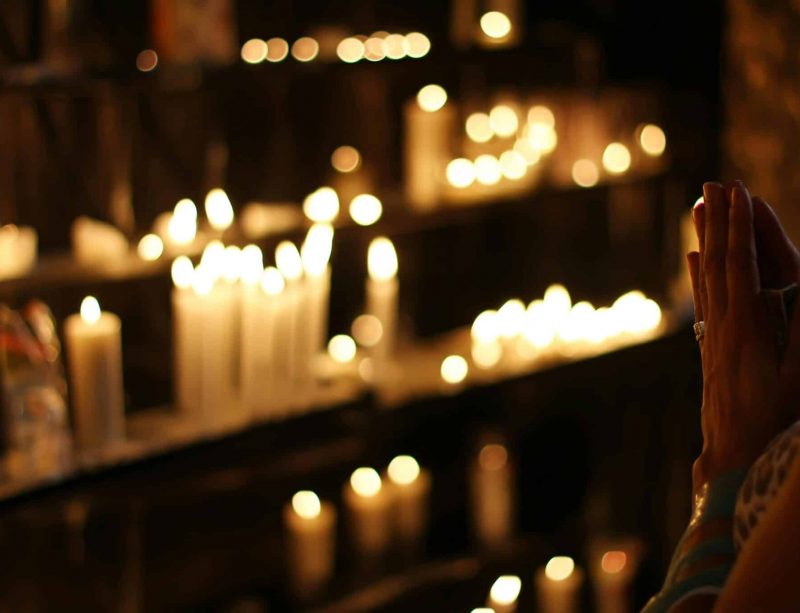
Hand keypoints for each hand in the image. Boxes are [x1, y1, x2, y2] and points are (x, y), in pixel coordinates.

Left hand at [686, 181, 799, 488]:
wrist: (735, 459)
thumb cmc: (777, 421)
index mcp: (746, 325)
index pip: (741, 264)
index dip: (739, 227)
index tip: (736, 193)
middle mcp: (722, 325)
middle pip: (717, 263)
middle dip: (717, 223)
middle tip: (711, 187)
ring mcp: (713, 337)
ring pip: (706, 279)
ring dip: (705, 242)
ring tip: (699, 211)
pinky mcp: (711, 351)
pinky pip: (703, 303)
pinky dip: (699, 277)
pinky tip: (694, 262)